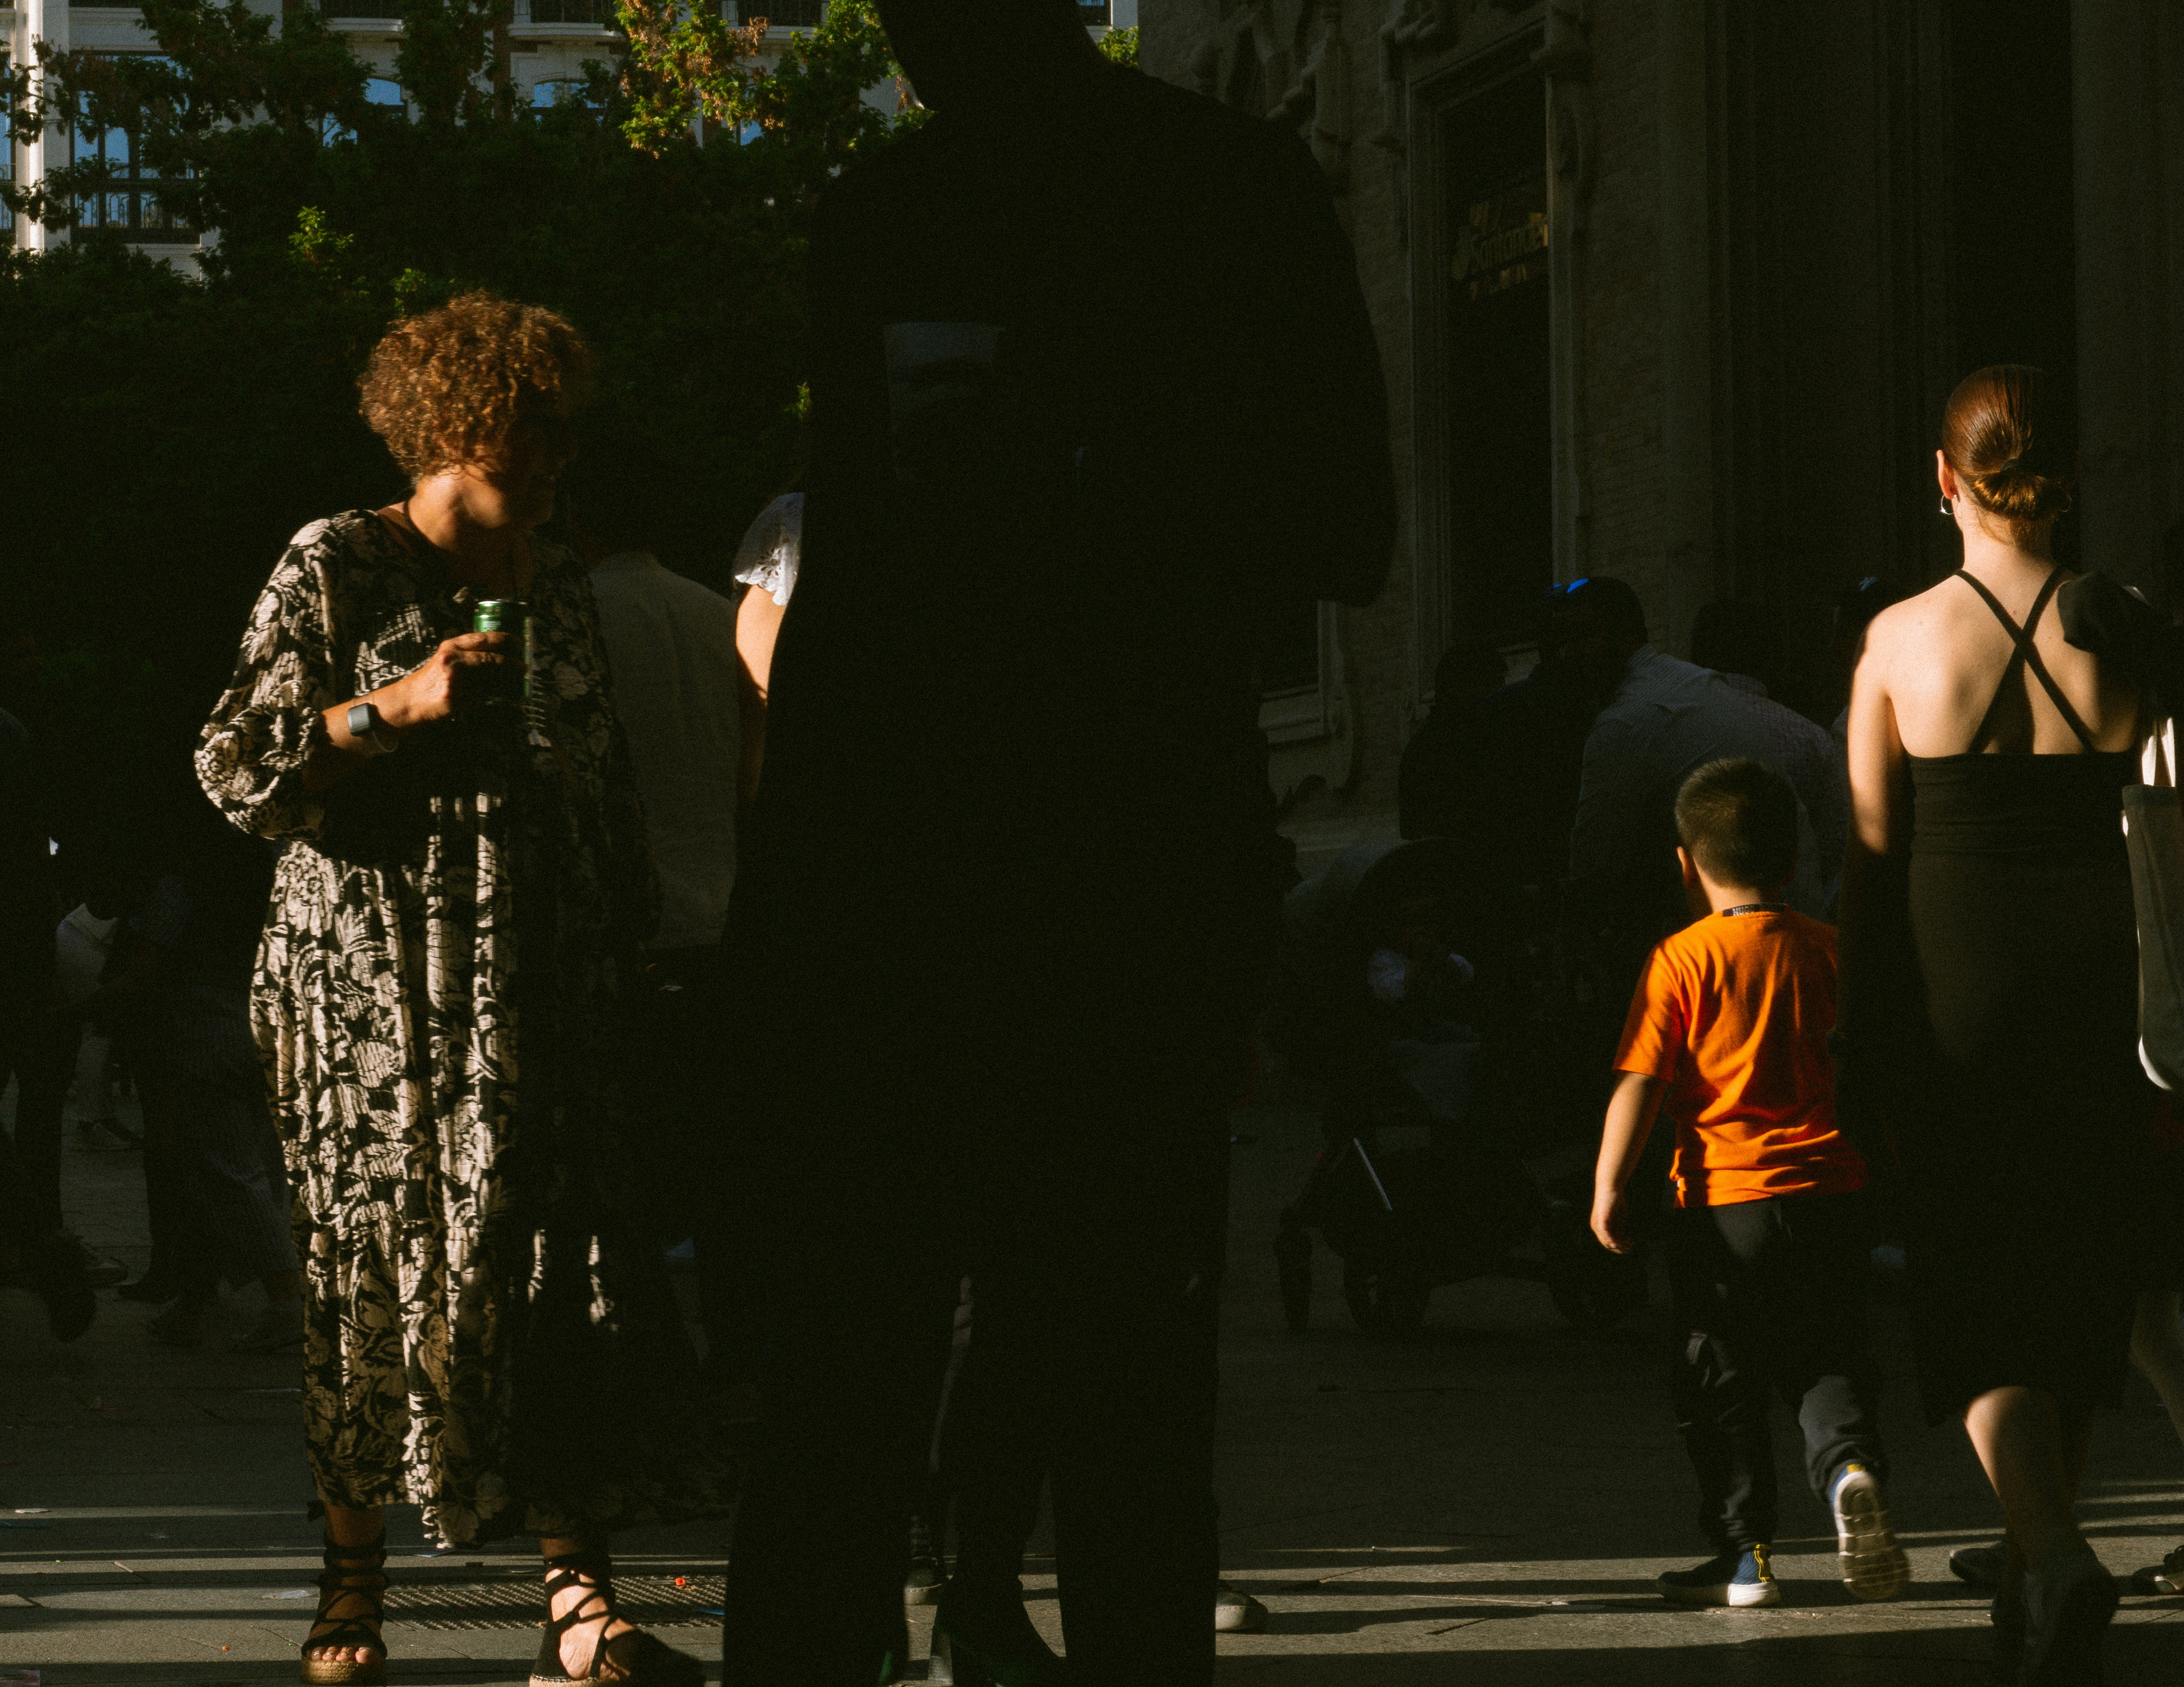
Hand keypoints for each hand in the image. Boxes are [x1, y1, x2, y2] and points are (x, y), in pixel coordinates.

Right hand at [375, 632, 512, 728]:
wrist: (408, 702)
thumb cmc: (430, 681)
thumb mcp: (445, 660)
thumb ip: (467, 655)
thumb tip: (500, 658)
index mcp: (450, 647)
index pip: (482, 638)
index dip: (504, 638)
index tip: (518, 641)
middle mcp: (452, 660)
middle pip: (490, 659)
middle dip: (511, 663)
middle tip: (525, 667)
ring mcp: (454, 680)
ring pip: (490, 681)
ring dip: (508, 683)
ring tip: (519, 684)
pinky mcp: (456, 700)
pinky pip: (484, 699)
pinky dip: (497, 699)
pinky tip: (507, 700)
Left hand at [1590, 1185, 1633, 1254]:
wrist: (1610, 1187)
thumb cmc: (1614, 1200)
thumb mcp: (1617, 1218)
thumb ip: (1617, 1228)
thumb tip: (1620, 1240)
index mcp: (1598, 1226)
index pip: (1607, 1242)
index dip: (1619, 1247)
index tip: (1630, 1244)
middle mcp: (1595, 1227)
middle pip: (1607, 1244)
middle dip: (1620, 1248)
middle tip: (1631, 1247)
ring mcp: (1597, 1224)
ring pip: (1607, 1242)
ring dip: (1620, 1245)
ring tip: (1630, 1242)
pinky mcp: (1601, 1220)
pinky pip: (1606, 1235)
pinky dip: (1612, 1240)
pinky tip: (1619, 1243)